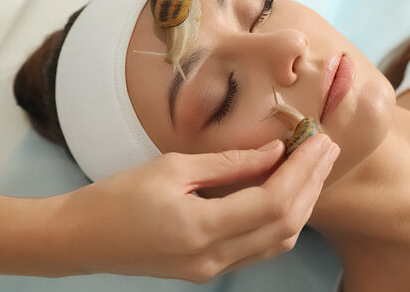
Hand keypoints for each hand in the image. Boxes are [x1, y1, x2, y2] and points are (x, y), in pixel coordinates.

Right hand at [51, 135, 339, 282]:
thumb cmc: (116, 197)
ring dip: (302, 203)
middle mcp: (213, 258)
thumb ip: (228, 163)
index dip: (302, 170)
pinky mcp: (208, 269)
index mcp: (200, 229)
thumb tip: (272, 151)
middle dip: (312, 184)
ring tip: (314, 167)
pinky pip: (260, 248)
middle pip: (284, 224)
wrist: (82, 238)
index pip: (273, 202)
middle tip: (326, 148)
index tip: (318, 140)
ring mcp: (212, 269)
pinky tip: (288, 193)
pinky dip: (281, 220)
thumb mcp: (172, 168)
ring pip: (278, 240)